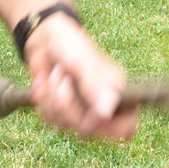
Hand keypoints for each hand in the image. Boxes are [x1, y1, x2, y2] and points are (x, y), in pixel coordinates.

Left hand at [22, 13, 137, 138]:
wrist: (46, 37)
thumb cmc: (71, 44)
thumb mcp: (84, 63)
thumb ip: (95, 87)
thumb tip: (105, 114)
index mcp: (117, 92)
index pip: (125, 127)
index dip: (109, 127)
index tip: (90, 112)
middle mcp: (101, 105)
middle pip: (88, 129)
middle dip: (68, 105)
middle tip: (63, 79)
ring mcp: (80, 109)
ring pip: (66, 125)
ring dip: (52, 98)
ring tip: (55, 73)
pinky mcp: (61, 110)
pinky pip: (50, 120)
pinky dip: (43, 98)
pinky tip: (44, 80)